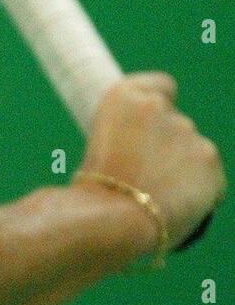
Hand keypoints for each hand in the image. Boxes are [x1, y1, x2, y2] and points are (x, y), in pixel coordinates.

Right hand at [79, 73, 226, 250]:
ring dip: (181, 170)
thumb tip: (145, 152)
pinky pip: (210, 179)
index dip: (158, 108)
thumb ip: (129, 138)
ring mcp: (189, 133)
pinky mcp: (211, 163)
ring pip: (193, 153)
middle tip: (144, 178)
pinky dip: (198, 192)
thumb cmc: (92, 191)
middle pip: (176, 125)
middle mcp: (160, 107)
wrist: (111, 218)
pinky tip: (176, 206)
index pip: (161, 86)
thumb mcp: (97, 149)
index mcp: (124, 97)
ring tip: (156, 197)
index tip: (148, 129)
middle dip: (166, 148)